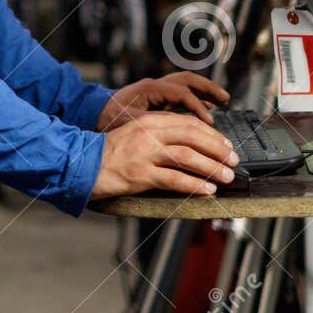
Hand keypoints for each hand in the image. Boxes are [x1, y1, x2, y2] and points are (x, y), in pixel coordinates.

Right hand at [90, 111, 239, 199]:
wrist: (80, 164)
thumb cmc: (107, 153)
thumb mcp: (133, 134)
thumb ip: (157, 135)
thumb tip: (188, 147)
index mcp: (148, 121)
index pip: (188, 123)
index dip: (211, 134)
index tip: (225, 145)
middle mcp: (149, 134)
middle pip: (193, 137)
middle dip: (218, 149)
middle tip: (232, 162)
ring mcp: (145, 154)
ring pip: (188, 157)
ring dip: (212, 168)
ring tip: (226, 177)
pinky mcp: (140, 174)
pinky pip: (174, 179)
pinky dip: (194, 185)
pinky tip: (207, 191)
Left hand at [96, 71, 229, 130]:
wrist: (92, 113)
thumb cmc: (109, 119)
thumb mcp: (132, 123)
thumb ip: (157, 123)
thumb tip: (182, 127)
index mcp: (149, 88)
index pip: (181, 94)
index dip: (197, 108)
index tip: (209, 122)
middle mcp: (154, 84)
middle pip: (187, 80)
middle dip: (208, 88)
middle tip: (226, 99)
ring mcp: (155, 89)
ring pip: (185, 84)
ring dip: (204, 91)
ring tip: (223, 101)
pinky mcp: (155, 96)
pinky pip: (180, 93)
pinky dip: (195, 99)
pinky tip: (206, 109)